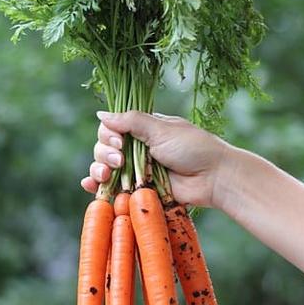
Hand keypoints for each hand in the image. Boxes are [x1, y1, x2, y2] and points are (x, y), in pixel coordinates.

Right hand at [81, 111, 232, 207]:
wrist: (214, 178)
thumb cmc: (193, 149)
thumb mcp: (161, 129)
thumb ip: (131, 121)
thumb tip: (101, 113)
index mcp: (143, 130)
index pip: (111, 128)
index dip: (109, 135)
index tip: (120, 142)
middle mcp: (137, 149)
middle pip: (104, 148)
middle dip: (105, 153)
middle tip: (121, 159)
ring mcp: (137, 171)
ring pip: (104, 167)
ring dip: (99, 168)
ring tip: (109, 174)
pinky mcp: (139, 191)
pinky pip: (112, 189)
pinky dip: (97, 186)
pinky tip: (90, 185)